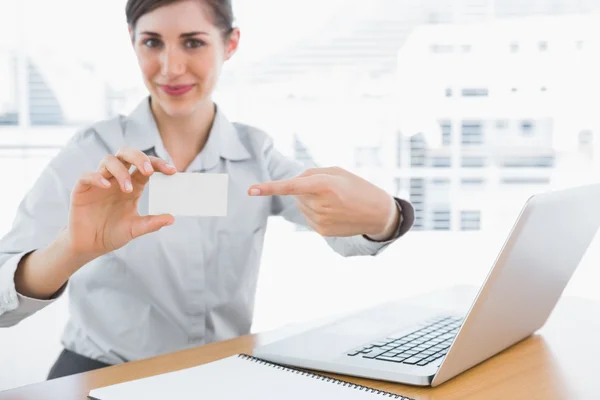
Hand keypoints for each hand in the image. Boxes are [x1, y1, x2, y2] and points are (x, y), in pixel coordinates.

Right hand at [68, 146, 176, 259]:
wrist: (89, 245)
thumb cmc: (113, 233)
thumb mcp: (135, 229)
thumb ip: (152, 223)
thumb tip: (171, 219)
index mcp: (133, 185)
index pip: (146, 167)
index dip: (158, 164)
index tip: (172, 170)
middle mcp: (116, 179)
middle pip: (127, 154)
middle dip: (139, 157)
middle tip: (149, 170)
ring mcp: (99, 182)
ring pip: (109, 160)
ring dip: (120, 171)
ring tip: (128, 189)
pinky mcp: (82, 189)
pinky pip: (87, 176)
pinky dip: (96, 177)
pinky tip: (106, 185)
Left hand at [248, 167, 398, 237]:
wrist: (378, 214)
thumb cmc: (357, 187)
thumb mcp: (338, 172)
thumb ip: (311, 173)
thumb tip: (293, 184)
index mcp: (324, 186)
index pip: (291, 186)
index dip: (269, 187)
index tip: (251, 191)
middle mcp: (319, 204)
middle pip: (296, 193)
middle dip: (306, 188)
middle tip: (329, 189)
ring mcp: (320, 220)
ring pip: (300, 205)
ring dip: (310, 200)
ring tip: (334, 201)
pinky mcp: (321, 231)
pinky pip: (307, 216)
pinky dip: (315, 211)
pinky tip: (334, 212)